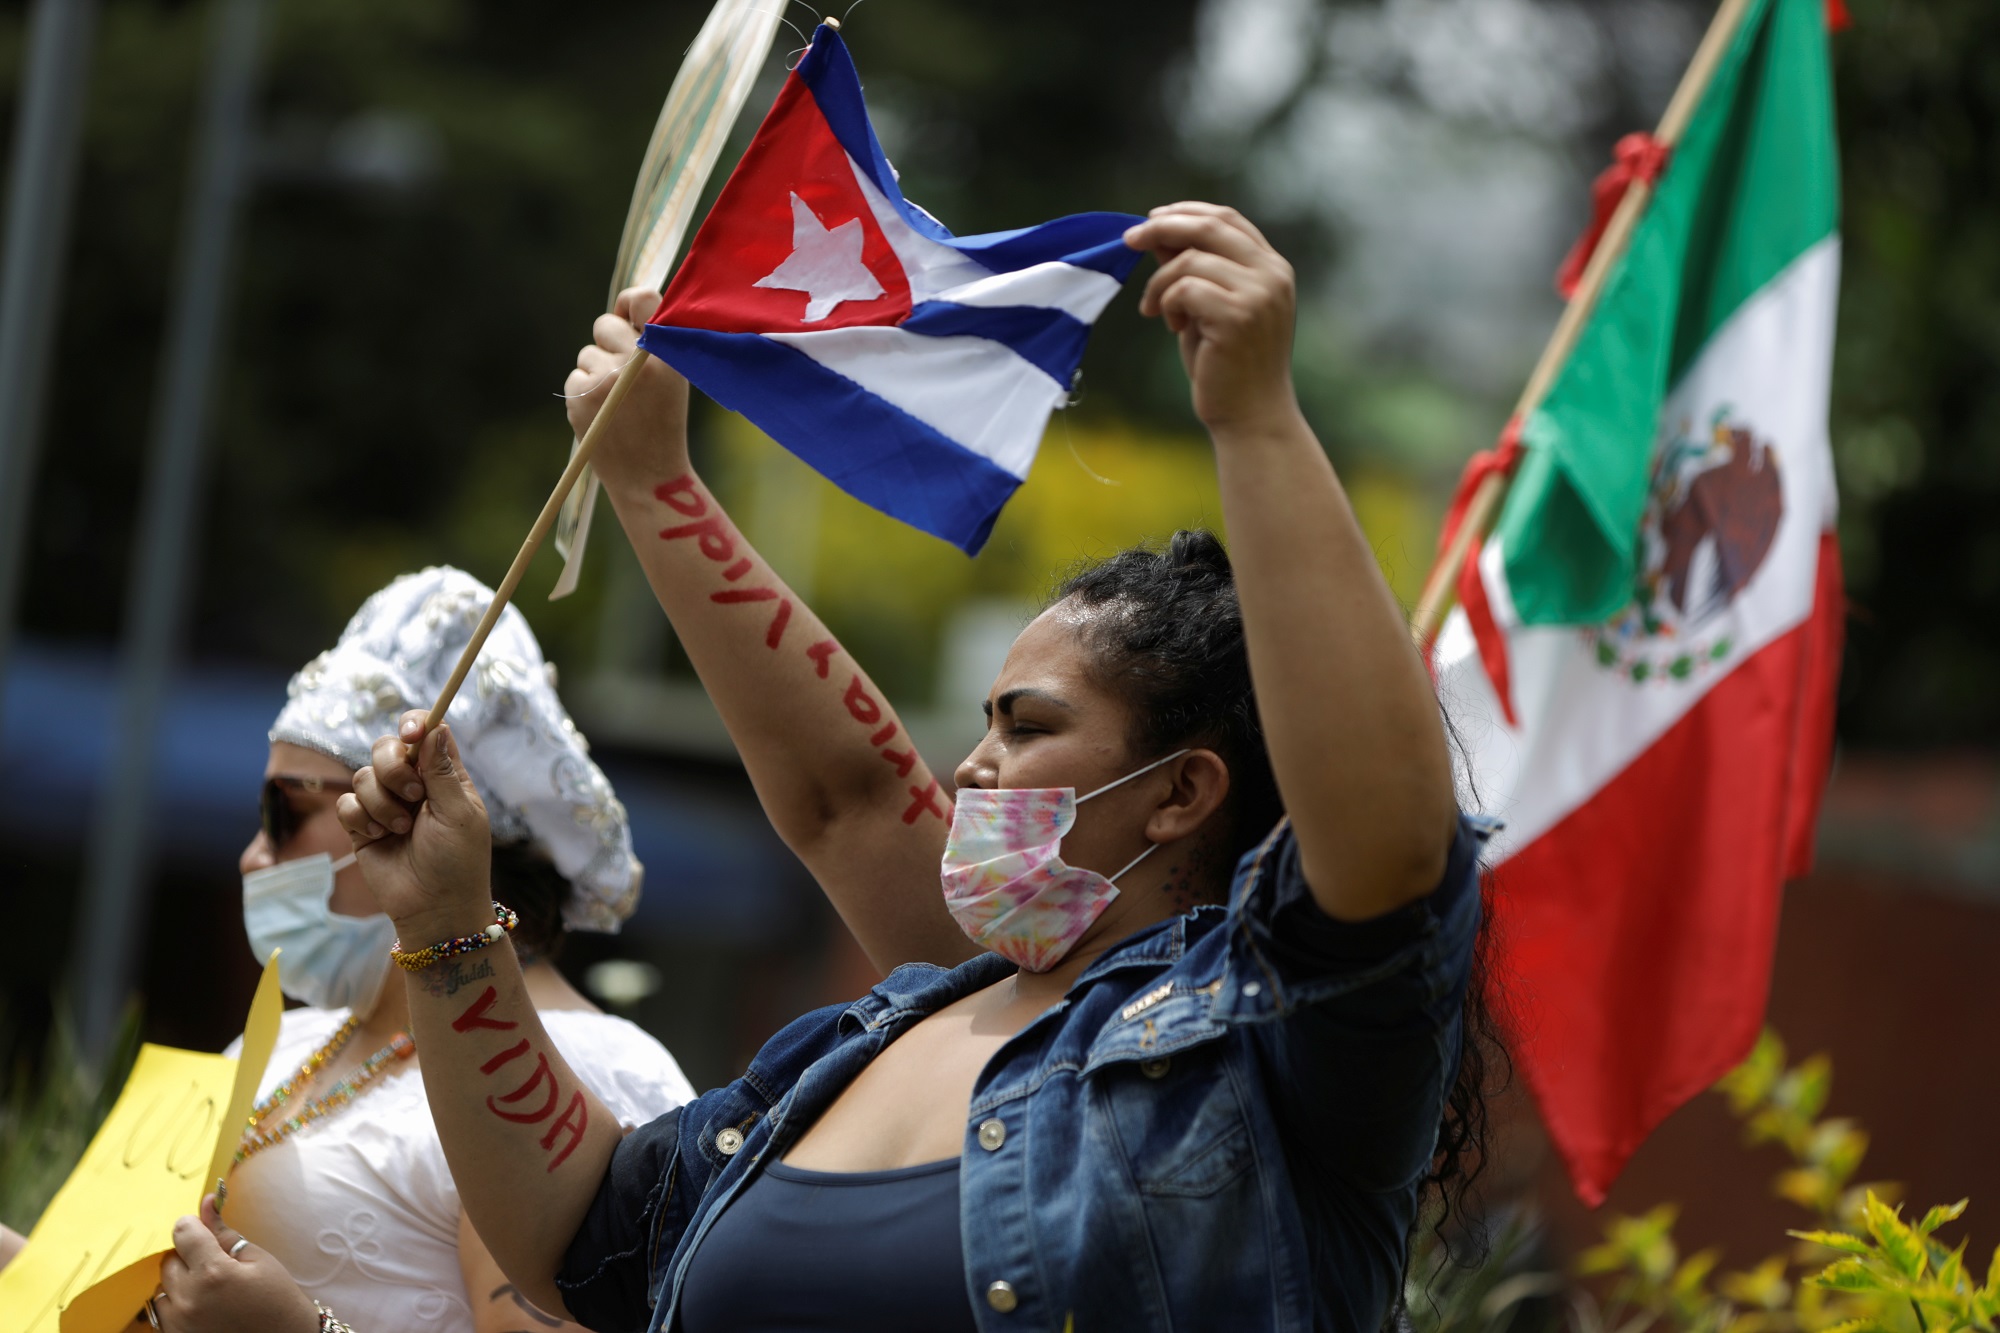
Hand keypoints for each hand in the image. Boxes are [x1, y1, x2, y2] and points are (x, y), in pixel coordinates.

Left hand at [155, 1195, 316, 1332]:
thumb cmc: (276, 1298)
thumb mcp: (257, 1259)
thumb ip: (224, 1233)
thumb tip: (207, 1202)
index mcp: (214, 1273)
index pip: (183, 1233)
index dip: (194, 1227)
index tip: (204, 1232)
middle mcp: (189, 1300)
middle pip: (169, 1260)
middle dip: (188, 1257)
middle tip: (214, 1265)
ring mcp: (178, 1323)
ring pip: (162, 1286)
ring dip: (180, 1283)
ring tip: (208, 1290)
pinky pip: (162, 1311)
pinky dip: (177, 1304)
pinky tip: (201, 1306)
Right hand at [336, 714, 493, 940]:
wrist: (435, 908)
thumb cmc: (458, 862)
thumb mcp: (459, 814)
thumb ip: (443, 771)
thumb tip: (436, 727)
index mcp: (443, 776)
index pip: (426, 733)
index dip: (414, 725)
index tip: (411, 734)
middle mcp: (413, 785)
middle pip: (386, 747)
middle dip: (393, 768)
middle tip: (414, 797)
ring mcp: (386, 805)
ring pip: (363, 776)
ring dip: (381, 803)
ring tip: (402, 830)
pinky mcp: (362, 826)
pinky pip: (346, 804)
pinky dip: (361, 819)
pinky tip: (379, 838)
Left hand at [565, 284, 691, 491]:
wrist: (650, 477)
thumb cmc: (662, 424)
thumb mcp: (671, 379)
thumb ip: (651, 343)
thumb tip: (621, 309)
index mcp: (666, 353)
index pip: (642, 299)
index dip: (629, 301)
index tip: (626, 315)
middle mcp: (635, 360)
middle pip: (604, 324)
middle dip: (607, 344)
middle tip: (623, 376)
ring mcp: (606, 378)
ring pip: (587, 354)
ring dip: (597, 374)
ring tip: (618, 406)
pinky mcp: (581, 395)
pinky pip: (575, 377)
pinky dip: (584, 395)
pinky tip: (604, 417)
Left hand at [1125, 203, 1301, 434]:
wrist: (1251, 417)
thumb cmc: (1228, 366)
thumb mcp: (1209, 307)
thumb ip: (1194, 270)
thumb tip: (1158, 234)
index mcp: (1273, 268)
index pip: (1228, 219)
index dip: (1186, 212)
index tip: (1152, 219)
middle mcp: (1272, 275)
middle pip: (1209, 226)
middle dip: (1162, 227)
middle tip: (1129, 239)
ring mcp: (1259, 294)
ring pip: (1190, 259)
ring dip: (1160, 283)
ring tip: (1156, 310)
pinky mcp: (1238, 316)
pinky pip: (1185, 288)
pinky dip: (1166, 302)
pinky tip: (1171, 326)